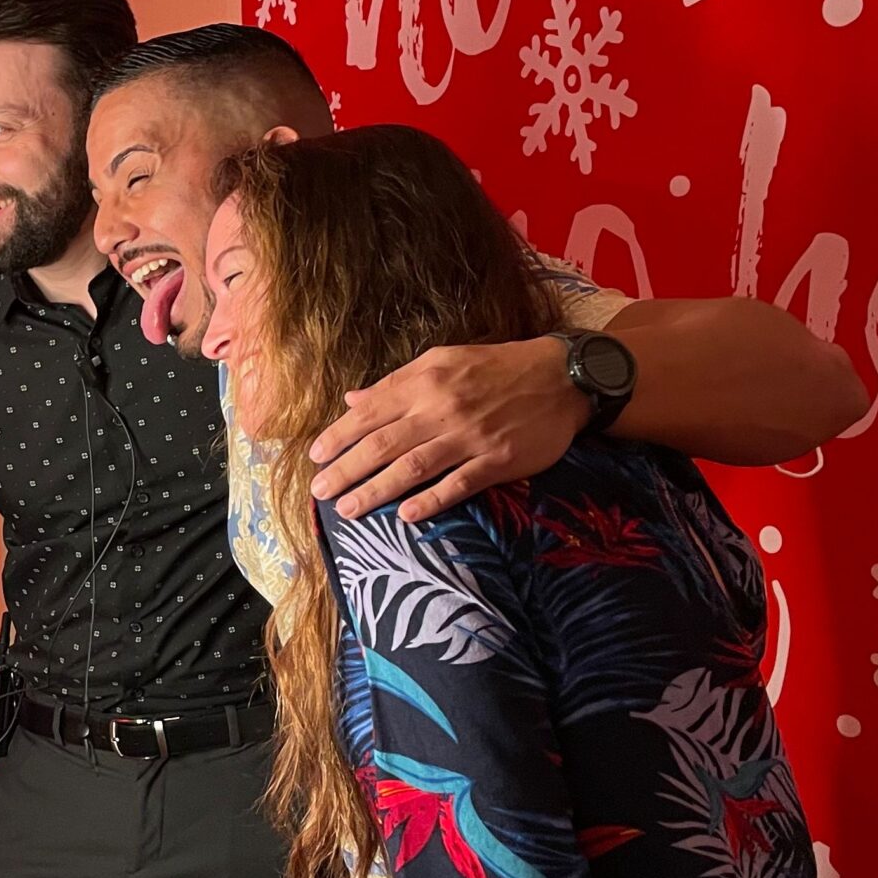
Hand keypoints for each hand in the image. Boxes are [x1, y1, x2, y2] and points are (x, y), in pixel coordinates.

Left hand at [310, 337, 587, 522]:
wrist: (561, 377)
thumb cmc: (496, 367)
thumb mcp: (442, 361)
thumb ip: (396, 384)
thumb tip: (352, 401)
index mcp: (425, 381)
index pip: (370, 412)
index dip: (339, 436)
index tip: (315, 456)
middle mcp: (442, 408)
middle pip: (383, 444)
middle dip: (346, 469)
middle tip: (319, 491)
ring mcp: (470, 436)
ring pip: (413, 466)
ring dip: (376, 490)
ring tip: (348, 509)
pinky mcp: (498, 460)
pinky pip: (458, 484)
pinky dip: (431, 500)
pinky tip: (406, 516)